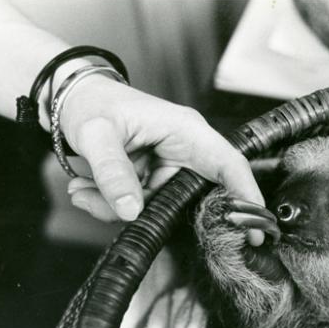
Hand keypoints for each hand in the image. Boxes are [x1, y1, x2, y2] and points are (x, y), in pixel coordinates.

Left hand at [60, 74, 264, 245]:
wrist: (72, 99)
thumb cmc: (92, 102)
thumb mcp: (97, 133)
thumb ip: (112, 172)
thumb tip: (131, 211)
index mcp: (187, 132)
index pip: (229, 165)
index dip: (247, 196)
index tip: (255, 228)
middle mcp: (185, 152)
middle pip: (196, 197)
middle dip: (161, 214)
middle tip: (126, 216)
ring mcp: (169, 170)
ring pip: (161, 209)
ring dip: (119, 209)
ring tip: (84, 191)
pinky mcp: (153, 183)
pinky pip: (141, 207)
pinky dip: (110, 206)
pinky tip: (84, 188)